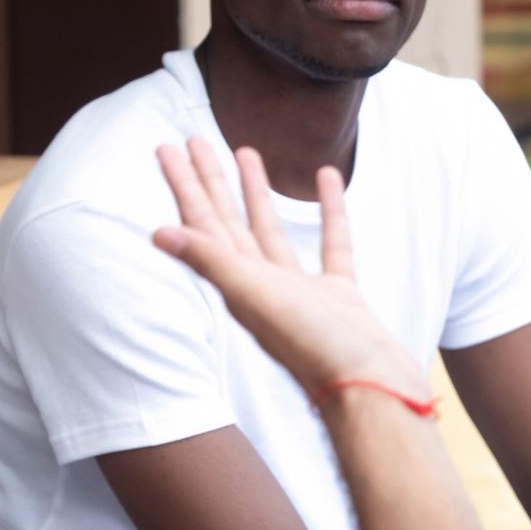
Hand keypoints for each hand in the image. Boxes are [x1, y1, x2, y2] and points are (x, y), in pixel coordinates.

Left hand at [152, 140, 424, 401]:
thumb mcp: (259, 298)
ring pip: (272, 230)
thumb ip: (213, 263)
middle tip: (194, 138)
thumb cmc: (316, 349)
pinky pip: (331, 243)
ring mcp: (302, 293)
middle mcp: (263, 287)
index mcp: (239, 285)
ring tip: (246, 152)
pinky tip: (326, 180)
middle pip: (228, 222)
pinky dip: (328, 211)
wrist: (373, 391)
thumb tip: (157, 233)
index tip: (166, 148)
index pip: (203, 224)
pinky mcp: (340, 297)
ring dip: (256, 193)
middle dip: (211, 181)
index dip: (185, 186)